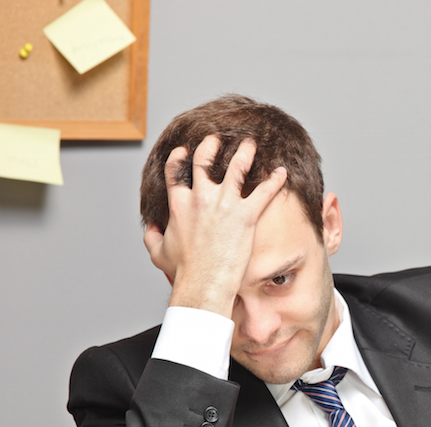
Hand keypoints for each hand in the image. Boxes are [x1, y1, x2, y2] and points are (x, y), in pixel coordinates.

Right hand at [143, 136, 286, 315]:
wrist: (204, 283)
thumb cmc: (184, 272)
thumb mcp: (159, 253)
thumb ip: (151, 238)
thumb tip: (149, 229)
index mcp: (179, 204)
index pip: (175, 171)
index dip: (178, 157)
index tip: (184, 151)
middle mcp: (201, 198)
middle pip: (204, 160)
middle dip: (210, 145)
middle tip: (216, 139)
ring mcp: (225, 205)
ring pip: (236, 167)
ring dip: (244, 152)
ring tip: (250, 144)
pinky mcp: (246, 215)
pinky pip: (264, 192)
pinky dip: (274, 180)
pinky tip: (281, 172)